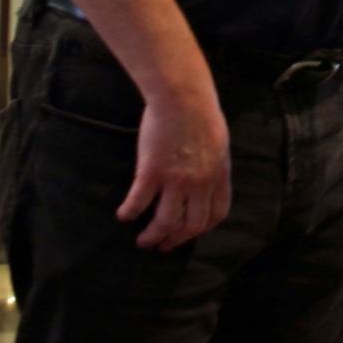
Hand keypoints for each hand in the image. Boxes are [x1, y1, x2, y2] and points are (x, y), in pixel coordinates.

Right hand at [118, 88, 230, 250]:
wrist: (184, 96)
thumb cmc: (201, 113)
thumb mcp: (218, 143)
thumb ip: (212, 165)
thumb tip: (205, 179)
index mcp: (219, 174)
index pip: (216, 213)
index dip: (202, 228)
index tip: (189, 233)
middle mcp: (200, 183)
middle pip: (191, 226)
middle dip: (176, 240)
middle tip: (163, 245)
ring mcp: (176, 180)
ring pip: (165, 222)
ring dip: (152, 236)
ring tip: (143, 240)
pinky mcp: (152, 172)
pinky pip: (139, 202)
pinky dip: (129, 213)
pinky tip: (123, 215)